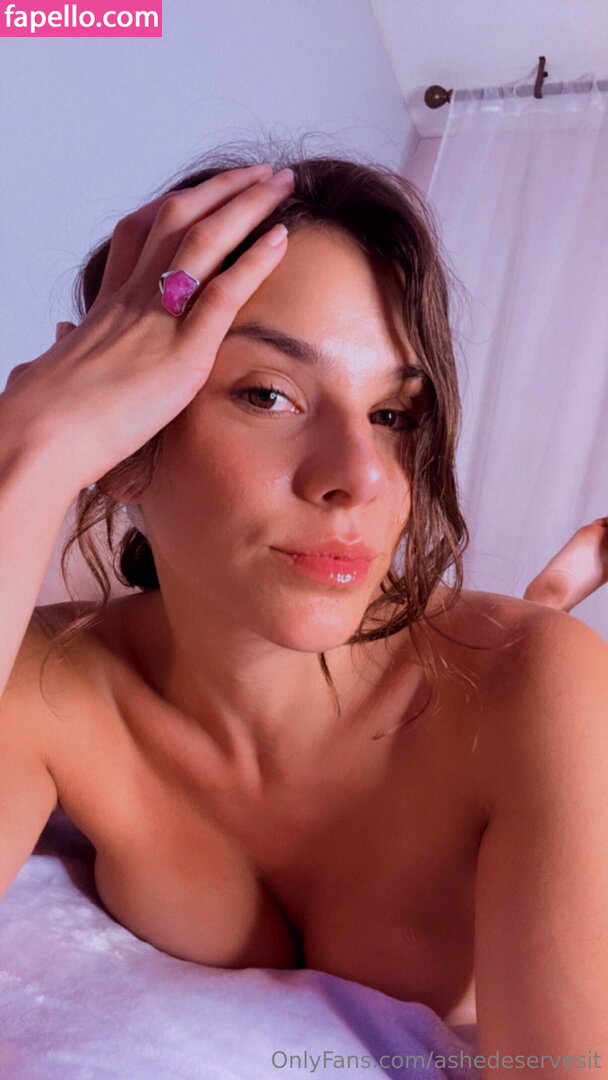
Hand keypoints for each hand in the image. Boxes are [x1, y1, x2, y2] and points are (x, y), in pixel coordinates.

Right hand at [0, 164, 293, 493]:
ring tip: (282, 184)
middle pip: (178, 220)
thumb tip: (63, 334)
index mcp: (106, 305)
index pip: (137, 236)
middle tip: (259, 172)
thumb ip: (66, 346)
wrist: (38, 435)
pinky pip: (224, 293)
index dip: (172, 208)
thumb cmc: (38, 414)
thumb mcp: (50, 368)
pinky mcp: (183, 353)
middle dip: (222, 190)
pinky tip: (281, 238)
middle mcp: (132, 299)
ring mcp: (158, 319)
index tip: (198, 192)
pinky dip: (256, 261)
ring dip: (248, 205)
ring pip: (205, 239)